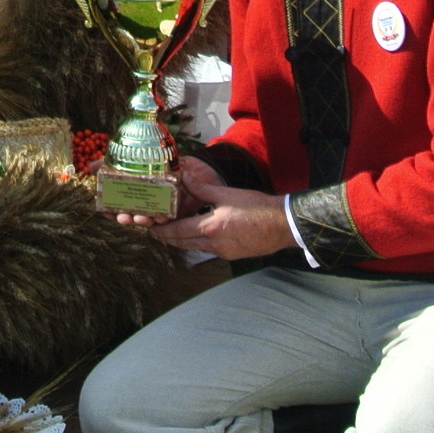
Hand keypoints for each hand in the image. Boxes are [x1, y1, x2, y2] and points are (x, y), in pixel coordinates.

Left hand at [119, 159, 295, 260]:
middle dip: (168, 238)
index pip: (178, 231)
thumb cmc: (257, 207)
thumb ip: (202, 188)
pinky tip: (197, 237)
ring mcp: (224, 252)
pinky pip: (209, 251)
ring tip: (171, 234)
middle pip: (183, 243)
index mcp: (211, 227)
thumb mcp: (226, 194)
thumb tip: (183, 177)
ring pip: (196, 248)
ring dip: (183, 242)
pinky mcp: (233, 255)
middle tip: (155, 232)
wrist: (283, 225)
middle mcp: (214, 244)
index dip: (162, 231)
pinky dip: (199, 244)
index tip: (150, 229)